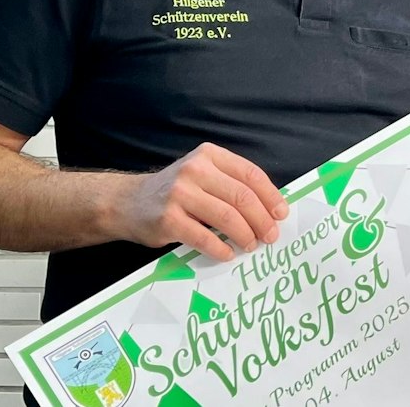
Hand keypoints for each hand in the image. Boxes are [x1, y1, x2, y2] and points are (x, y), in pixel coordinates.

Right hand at [117, 142, 288, 259]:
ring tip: (251, 245)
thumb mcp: (202, 174)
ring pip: (227, 217)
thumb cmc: (175, 191)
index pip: (250, 174)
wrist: (128, 202)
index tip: (281, 214)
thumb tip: (270, 208)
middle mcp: (195, 170)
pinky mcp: (169, 220)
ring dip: (245, 235)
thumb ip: (230, 183)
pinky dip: (221, 249)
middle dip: (262, 220)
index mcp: (209, 155)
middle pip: (242, 197)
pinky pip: (205, 238)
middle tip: (270, 236)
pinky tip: (228, 254)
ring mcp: (180, 194)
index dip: (270, 196)